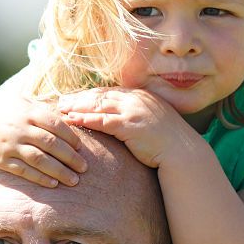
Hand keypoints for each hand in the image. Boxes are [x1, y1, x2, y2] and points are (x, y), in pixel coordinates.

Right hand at [0, 94, 86, 186]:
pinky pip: (24, 170)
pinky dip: (40, 178)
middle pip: (51, 144)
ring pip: (40, 160)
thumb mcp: (20, 101)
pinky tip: (53, 184)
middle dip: (70, 157)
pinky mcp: (3, 160)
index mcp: (28, 112)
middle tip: (84, 167)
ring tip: (74, 180)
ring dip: (59, 171)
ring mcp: (11, 145)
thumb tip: (69, 110)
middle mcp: (20, 128)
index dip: (71, 137)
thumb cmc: (1, 111)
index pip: (55, 125)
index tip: (81, 147)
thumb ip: (42, 106)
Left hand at [58, 87, 192, 168]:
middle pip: (101, 95)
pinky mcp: (129, 125)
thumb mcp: (153, 121)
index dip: (90, 95)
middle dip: (79, 97)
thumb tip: (122, 122)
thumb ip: (137, 116)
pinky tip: (72, 120)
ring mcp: (133, 110)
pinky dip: (85, 119)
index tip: (75, 97)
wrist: (182, 151)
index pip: (110, 92)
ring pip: (98, 105)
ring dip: (77, 106)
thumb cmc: (168, 142)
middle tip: (60, 100)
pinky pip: (102, 120)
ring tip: (61, 109)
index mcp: (141, 96)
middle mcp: (136, 98)